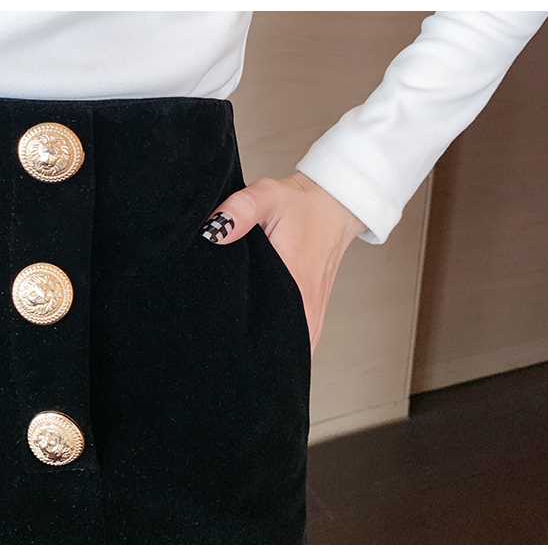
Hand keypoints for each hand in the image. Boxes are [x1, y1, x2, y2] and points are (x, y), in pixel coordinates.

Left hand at [200, 171, 366, 355]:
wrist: (333, 205)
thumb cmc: (300, 203)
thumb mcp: (267, 196)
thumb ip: (240, 210)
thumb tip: (214, 231)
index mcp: (295, 288)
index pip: (266, 336)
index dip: (238, 343)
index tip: (217, 340)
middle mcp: (307, 309)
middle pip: (275, 350)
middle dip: (248, 352)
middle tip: (219, 342)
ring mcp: (313, 315)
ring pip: (288, 349)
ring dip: (265, 351)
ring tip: (234, 347)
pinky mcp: (313, 313)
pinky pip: (297, 341)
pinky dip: (279, 343)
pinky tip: (259, 341)